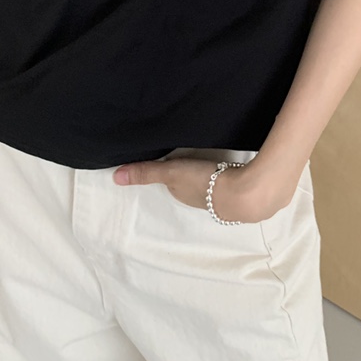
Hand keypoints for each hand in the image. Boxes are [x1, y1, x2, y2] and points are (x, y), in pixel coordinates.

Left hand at [112, 155, 296, 223]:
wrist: (246, 194)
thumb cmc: (205, 183)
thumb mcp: (171, 173)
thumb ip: (146, 172)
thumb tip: (114, 177)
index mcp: (185, 195)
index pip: (176, 183)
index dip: (174, 173)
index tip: (175, 160)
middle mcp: (203, 201)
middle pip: (195, 186)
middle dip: (194, 175)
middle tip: (194, 159)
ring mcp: (226, 200)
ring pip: (215, 186)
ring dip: (214, 177)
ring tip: (215, 162)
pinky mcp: (245, 192)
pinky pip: (234, 183)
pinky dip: (232, 177)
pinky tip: (237, 169)